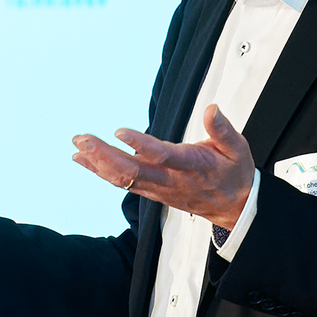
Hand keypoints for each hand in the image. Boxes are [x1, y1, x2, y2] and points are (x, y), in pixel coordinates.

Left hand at [71, 104, 253, 229]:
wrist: (234, 208)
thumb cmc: (234, 174)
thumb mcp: (237, 148)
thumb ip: (223, 129)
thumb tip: (212, 109)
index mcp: (191, 166)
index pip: (162, 155)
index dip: (140, 144)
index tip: (120, 132)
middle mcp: (170, 180)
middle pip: (132, 171)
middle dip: (104, 155)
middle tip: (83, 139)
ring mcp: (159, 189)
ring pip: (123, 179)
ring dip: (98, 163)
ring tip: (78, 146)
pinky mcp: (153, 192)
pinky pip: (123, 183)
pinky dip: (101, 171)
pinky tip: (84, 160)